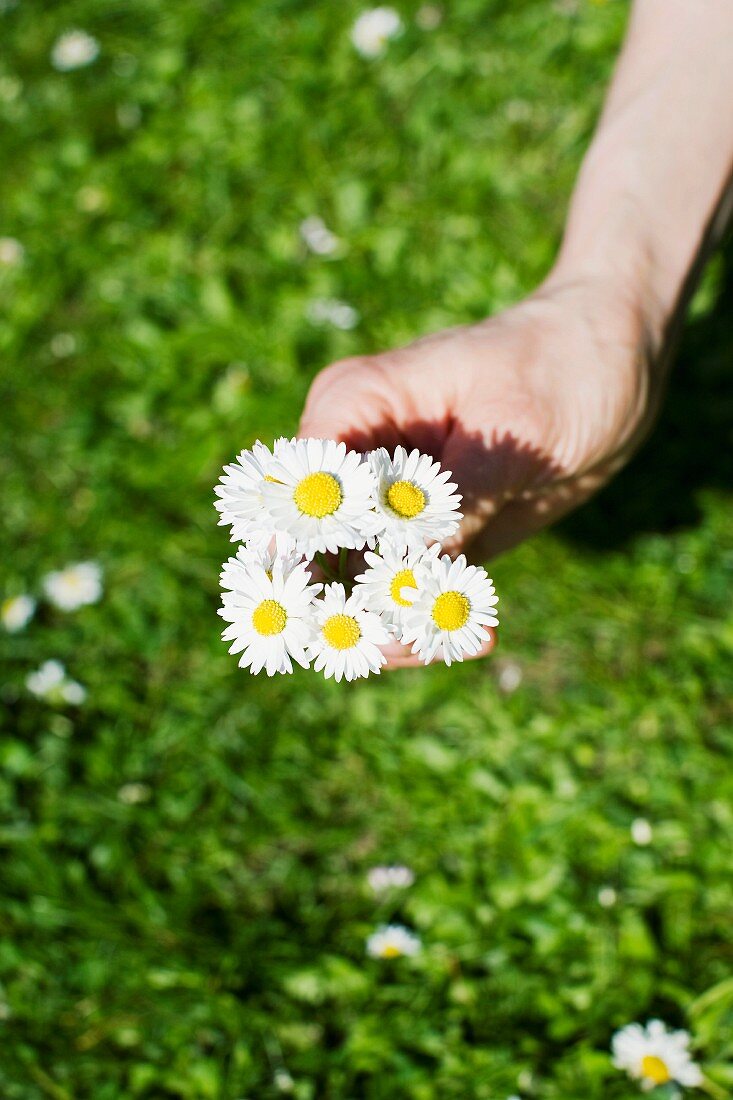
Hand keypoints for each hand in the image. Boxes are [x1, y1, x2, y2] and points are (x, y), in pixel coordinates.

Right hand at [299, 274, 662, 666]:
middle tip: (416, 639)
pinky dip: (427, 625)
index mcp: (354, 407)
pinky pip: (401, 595)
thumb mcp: (514, 433)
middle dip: (348, 611)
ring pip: (350, 589)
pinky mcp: (420, 538)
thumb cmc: (561, 368)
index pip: (299, 492)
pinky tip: (478, 634)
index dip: (311, 555)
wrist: (613, 369)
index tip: (365, 602)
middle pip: (311, 554)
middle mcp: (354, 460)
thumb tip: (402, 574)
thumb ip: (453, 502)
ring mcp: (383, 504)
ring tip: (462, 637)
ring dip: (392, 629)